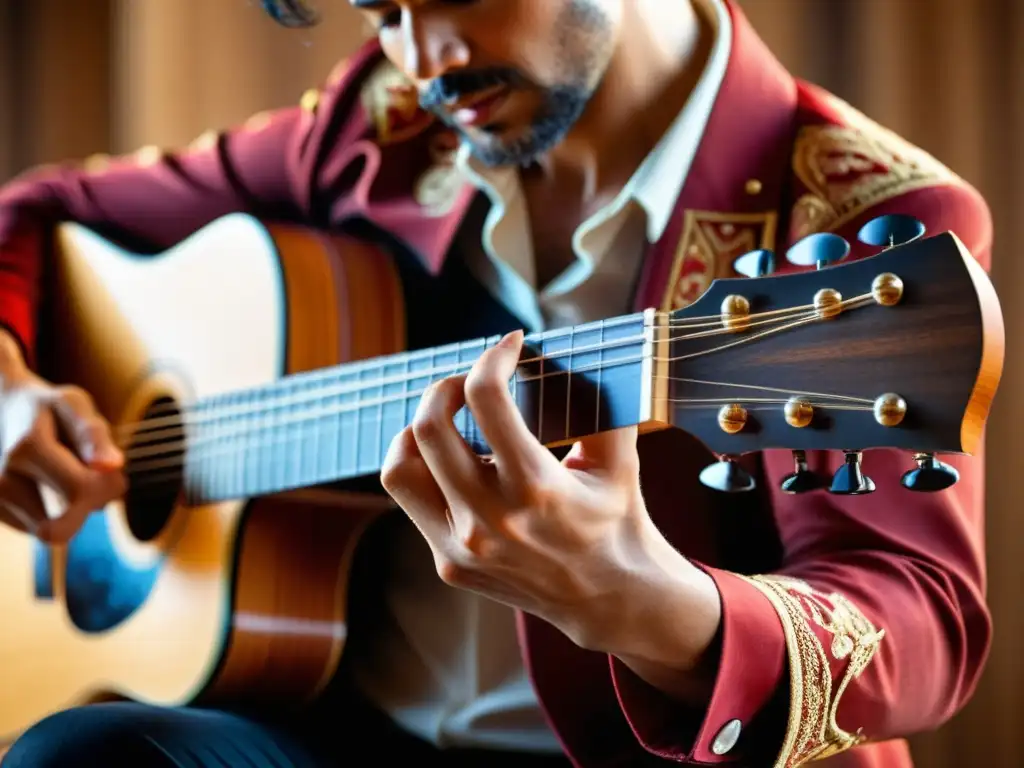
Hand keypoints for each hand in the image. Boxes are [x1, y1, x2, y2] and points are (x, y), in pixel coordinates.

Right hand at [0, 330, 125, 542]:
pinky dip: (54, 514)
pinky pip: (41, 532)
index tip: (114, 472)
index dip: (108, 488)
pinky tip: (49, 487)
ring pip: (52, 533)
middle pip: (62, 526)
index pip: (80, 492)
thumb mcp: (72, 406)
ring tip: (67, 475)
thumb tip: (114, 466)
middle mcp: (2, 478)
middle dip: (89, 505)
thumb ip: (94, 434)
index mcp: (28, 447)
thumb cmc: (46, 408)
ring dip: (72, 510)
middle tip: (94, 478)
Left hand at [381, 330, 721, 678]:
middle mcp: (491, 521)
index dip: (493, 358)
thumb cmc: (617, 522)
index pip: (487, 399)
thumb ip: (597, 404)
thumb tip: (572, 352)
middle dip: (444, 388)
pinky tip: (457, 466)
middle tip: (468, 383)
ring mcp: (464, 548)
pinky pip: (416, 503)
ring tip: (447, 424)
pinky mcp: (450, 566)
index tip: (509, 346)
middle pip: (428, 428)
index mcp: (538, 489)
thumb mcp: (618, 462)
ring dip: (416, 433)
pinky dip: (428, 473)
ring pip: (400, 469)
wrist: (610, 601)